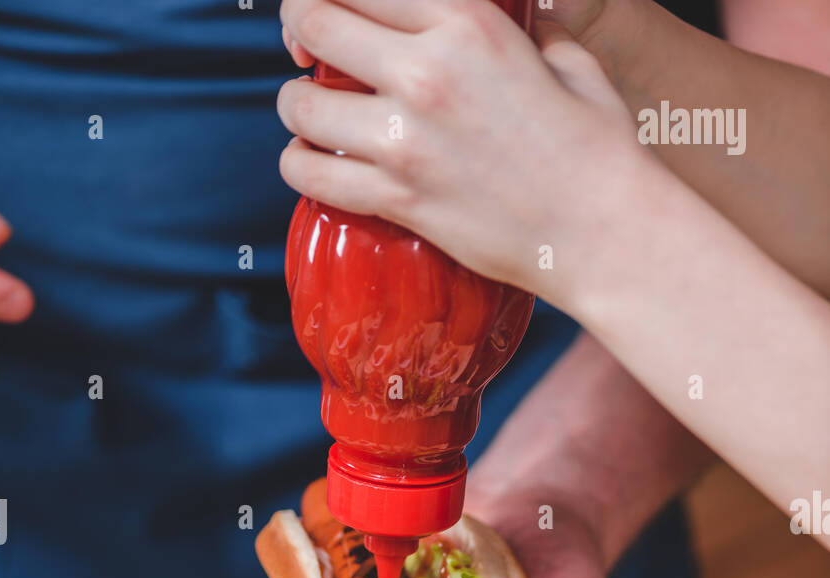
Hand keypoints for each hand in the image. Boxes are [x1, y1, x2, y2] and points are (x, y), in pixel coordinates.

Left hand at [276, 0, 638, 302]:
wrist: (602, 234)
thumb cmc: (596, 150)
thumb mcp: (568, 61)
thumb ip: (528, 30)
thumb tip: (518, 20)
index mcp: (469, 22)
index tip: (329, 10)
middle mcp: (427, 71)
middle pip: (316, 21)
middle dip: (299, 29)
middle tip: (303, 51)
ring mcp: (407, 139)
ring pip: (301, 105)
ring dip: (296, 106)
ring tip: (310, 116)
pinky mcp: (399, 199)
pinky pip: (313, 175)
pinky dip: (301, 167)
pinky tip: (311, 164)